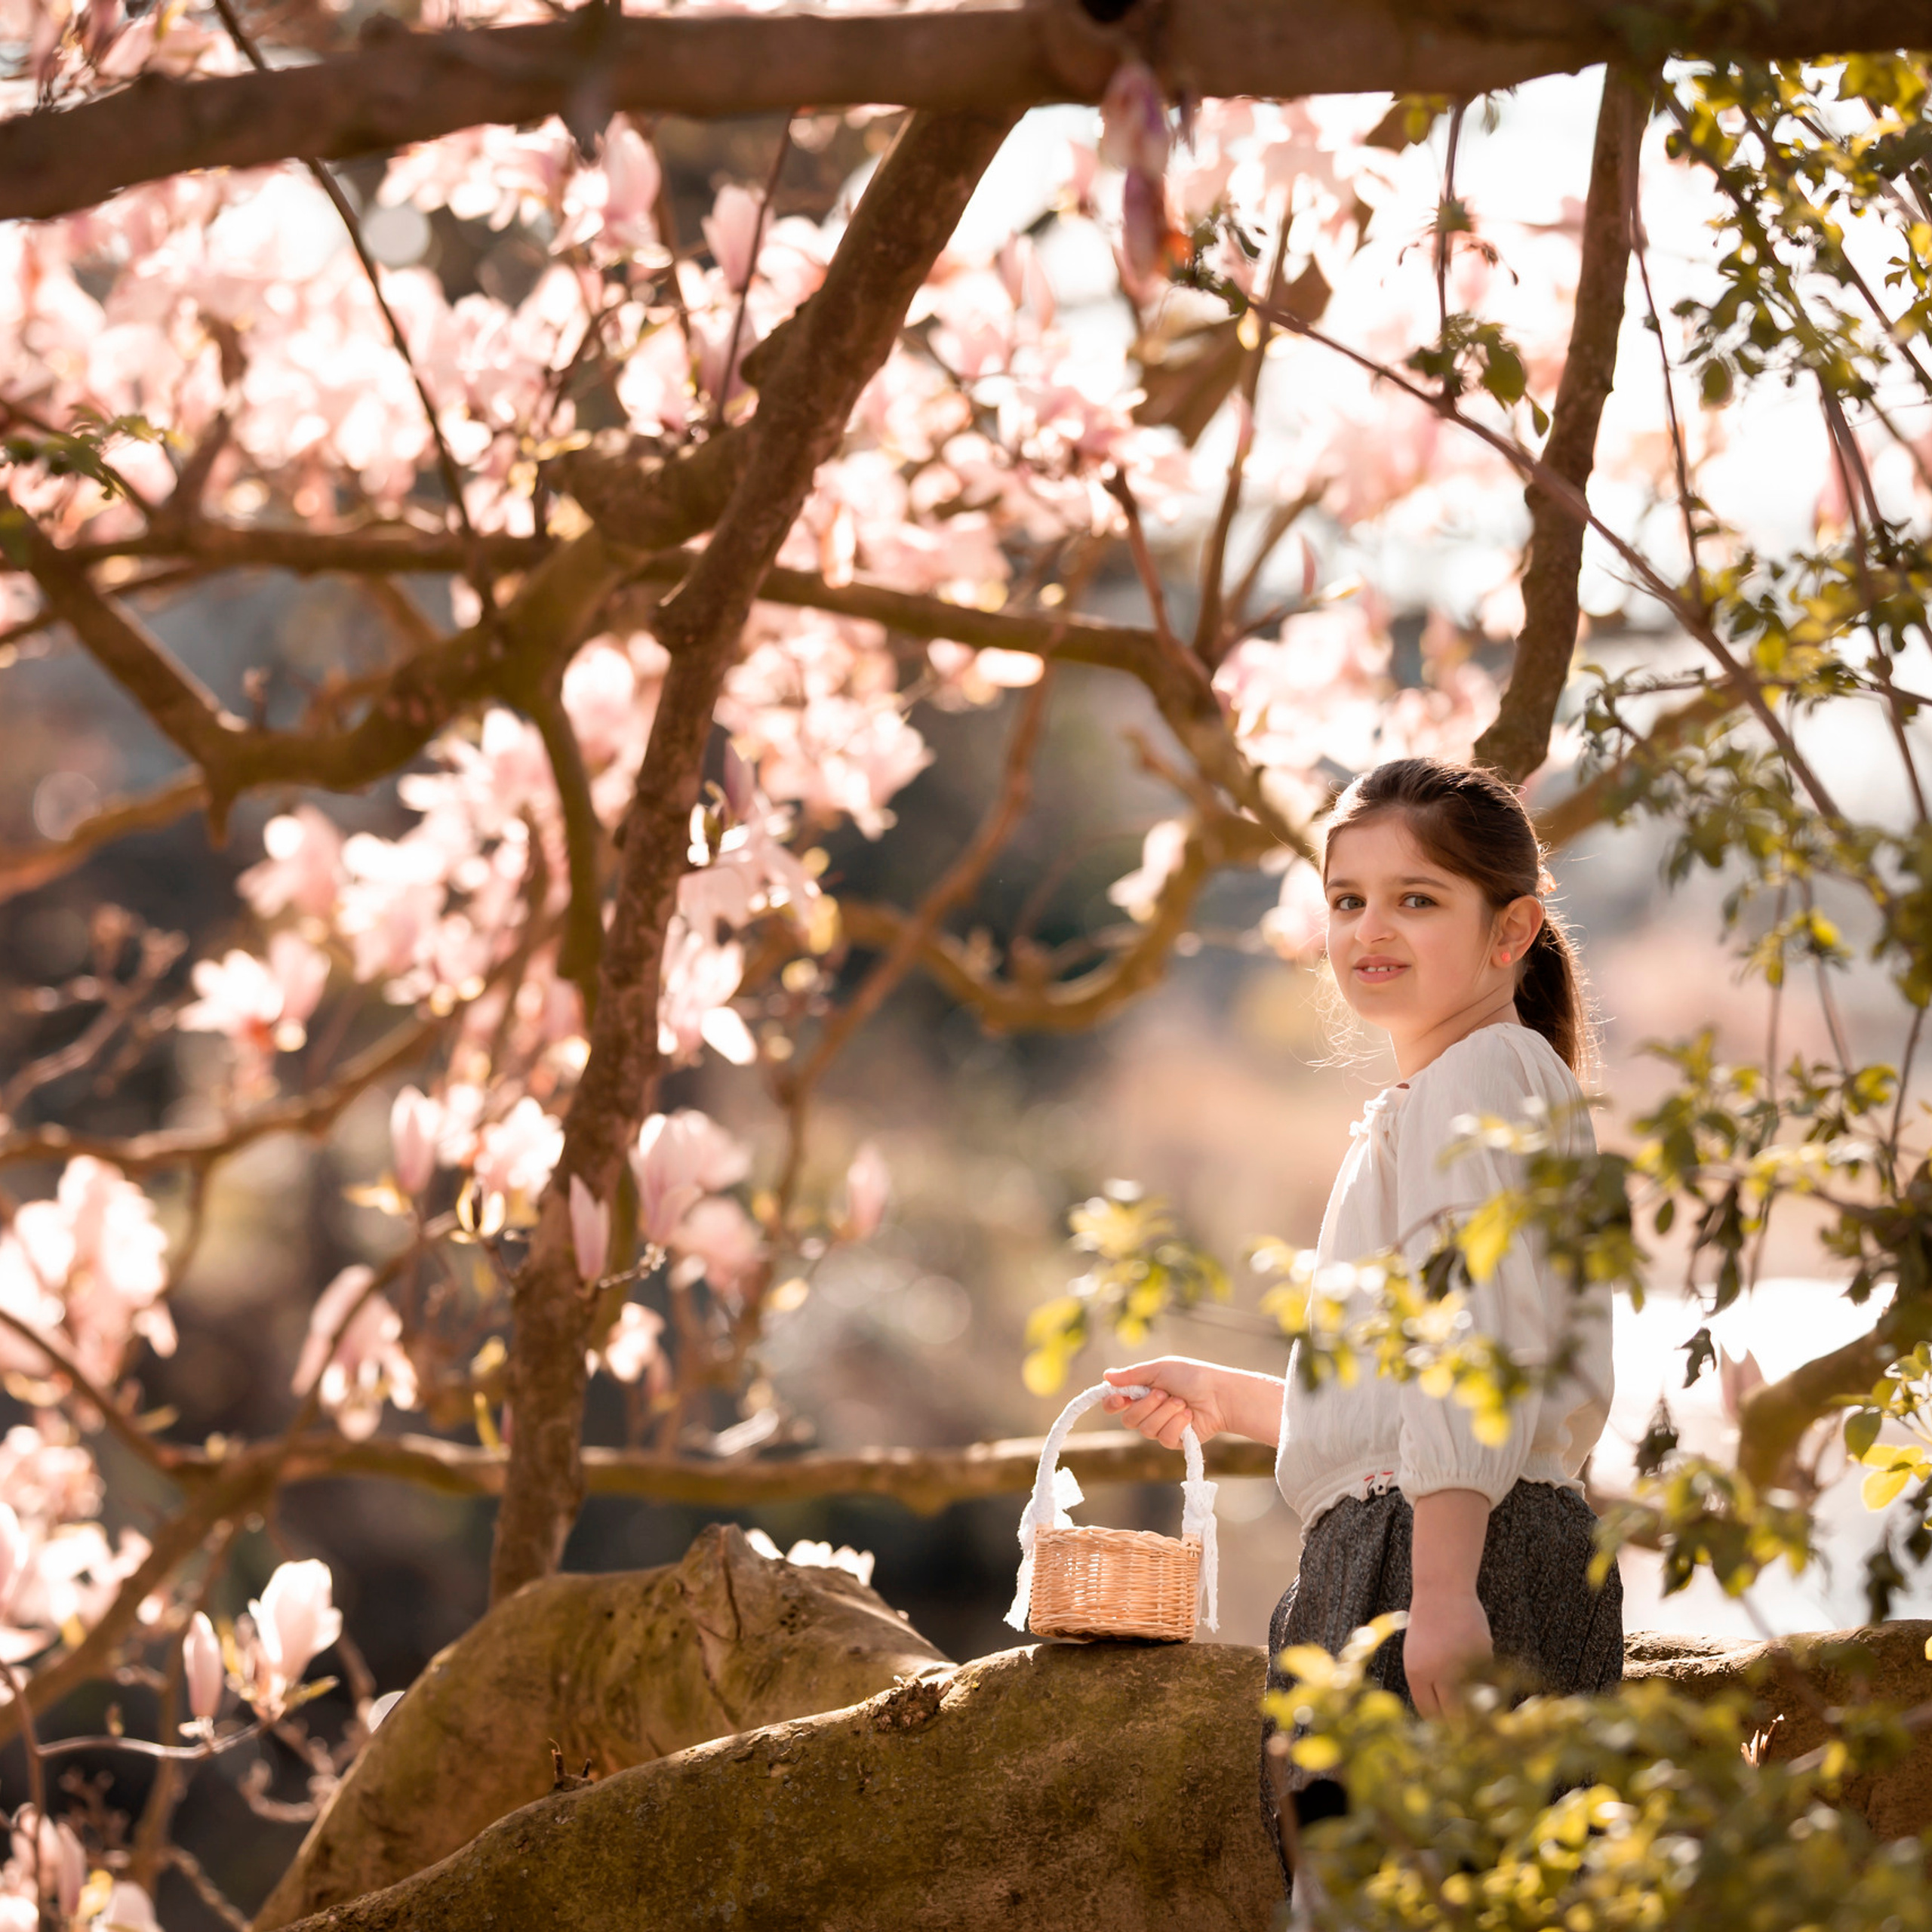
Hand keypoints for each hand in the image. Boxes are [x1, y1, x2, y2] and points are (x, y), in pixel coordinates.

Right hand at [1100, 1357, 1231, 1447]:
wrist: (1219, 1394)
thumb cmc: (1192, 1376)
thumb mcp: (1160, 1369)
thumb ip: (1132, 1375)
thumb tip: (1106, 1376)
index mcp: (1142, 1392)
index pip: (1116, 1403)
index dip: (1113, 1403)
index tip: (1120, 1399)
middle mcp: (1149, 1411)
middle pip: (1129, 1420)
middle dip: (1146, 1406)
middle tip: (1164, 1393)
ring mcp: (1161, 1427)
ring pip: (1146, 1430)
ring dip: (1165, 1413)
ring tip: (1182, 1402)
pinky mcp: (1175, 1440)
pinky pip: (1165, 1438)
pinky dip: (1177, 1423)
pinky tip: (1189, 1415)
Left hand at [1401, 1589, 1491, 1715]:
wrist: (1442, 1592)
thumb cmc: (1426, 1627)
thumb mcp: (1417, 1657)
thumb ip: (1428, 1685)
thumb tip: (1444, 1719)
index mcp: (1417, 1673)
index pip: (1430, 1713)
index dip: (1439, 1724)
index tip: (1448, 1729)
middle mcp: (1440, 1671)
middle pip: (1454, 1715)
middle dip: (1461, 1724)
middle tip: (1467, 1727)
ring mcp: (1463, 1663)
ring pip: (1476, 1698)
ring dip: (1477, 1700)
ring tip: (1473, 1689)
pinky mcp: (1482, 1653)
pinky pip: (1487, 1676)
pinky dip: (1484, 1673)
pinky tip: (1473, 1654)